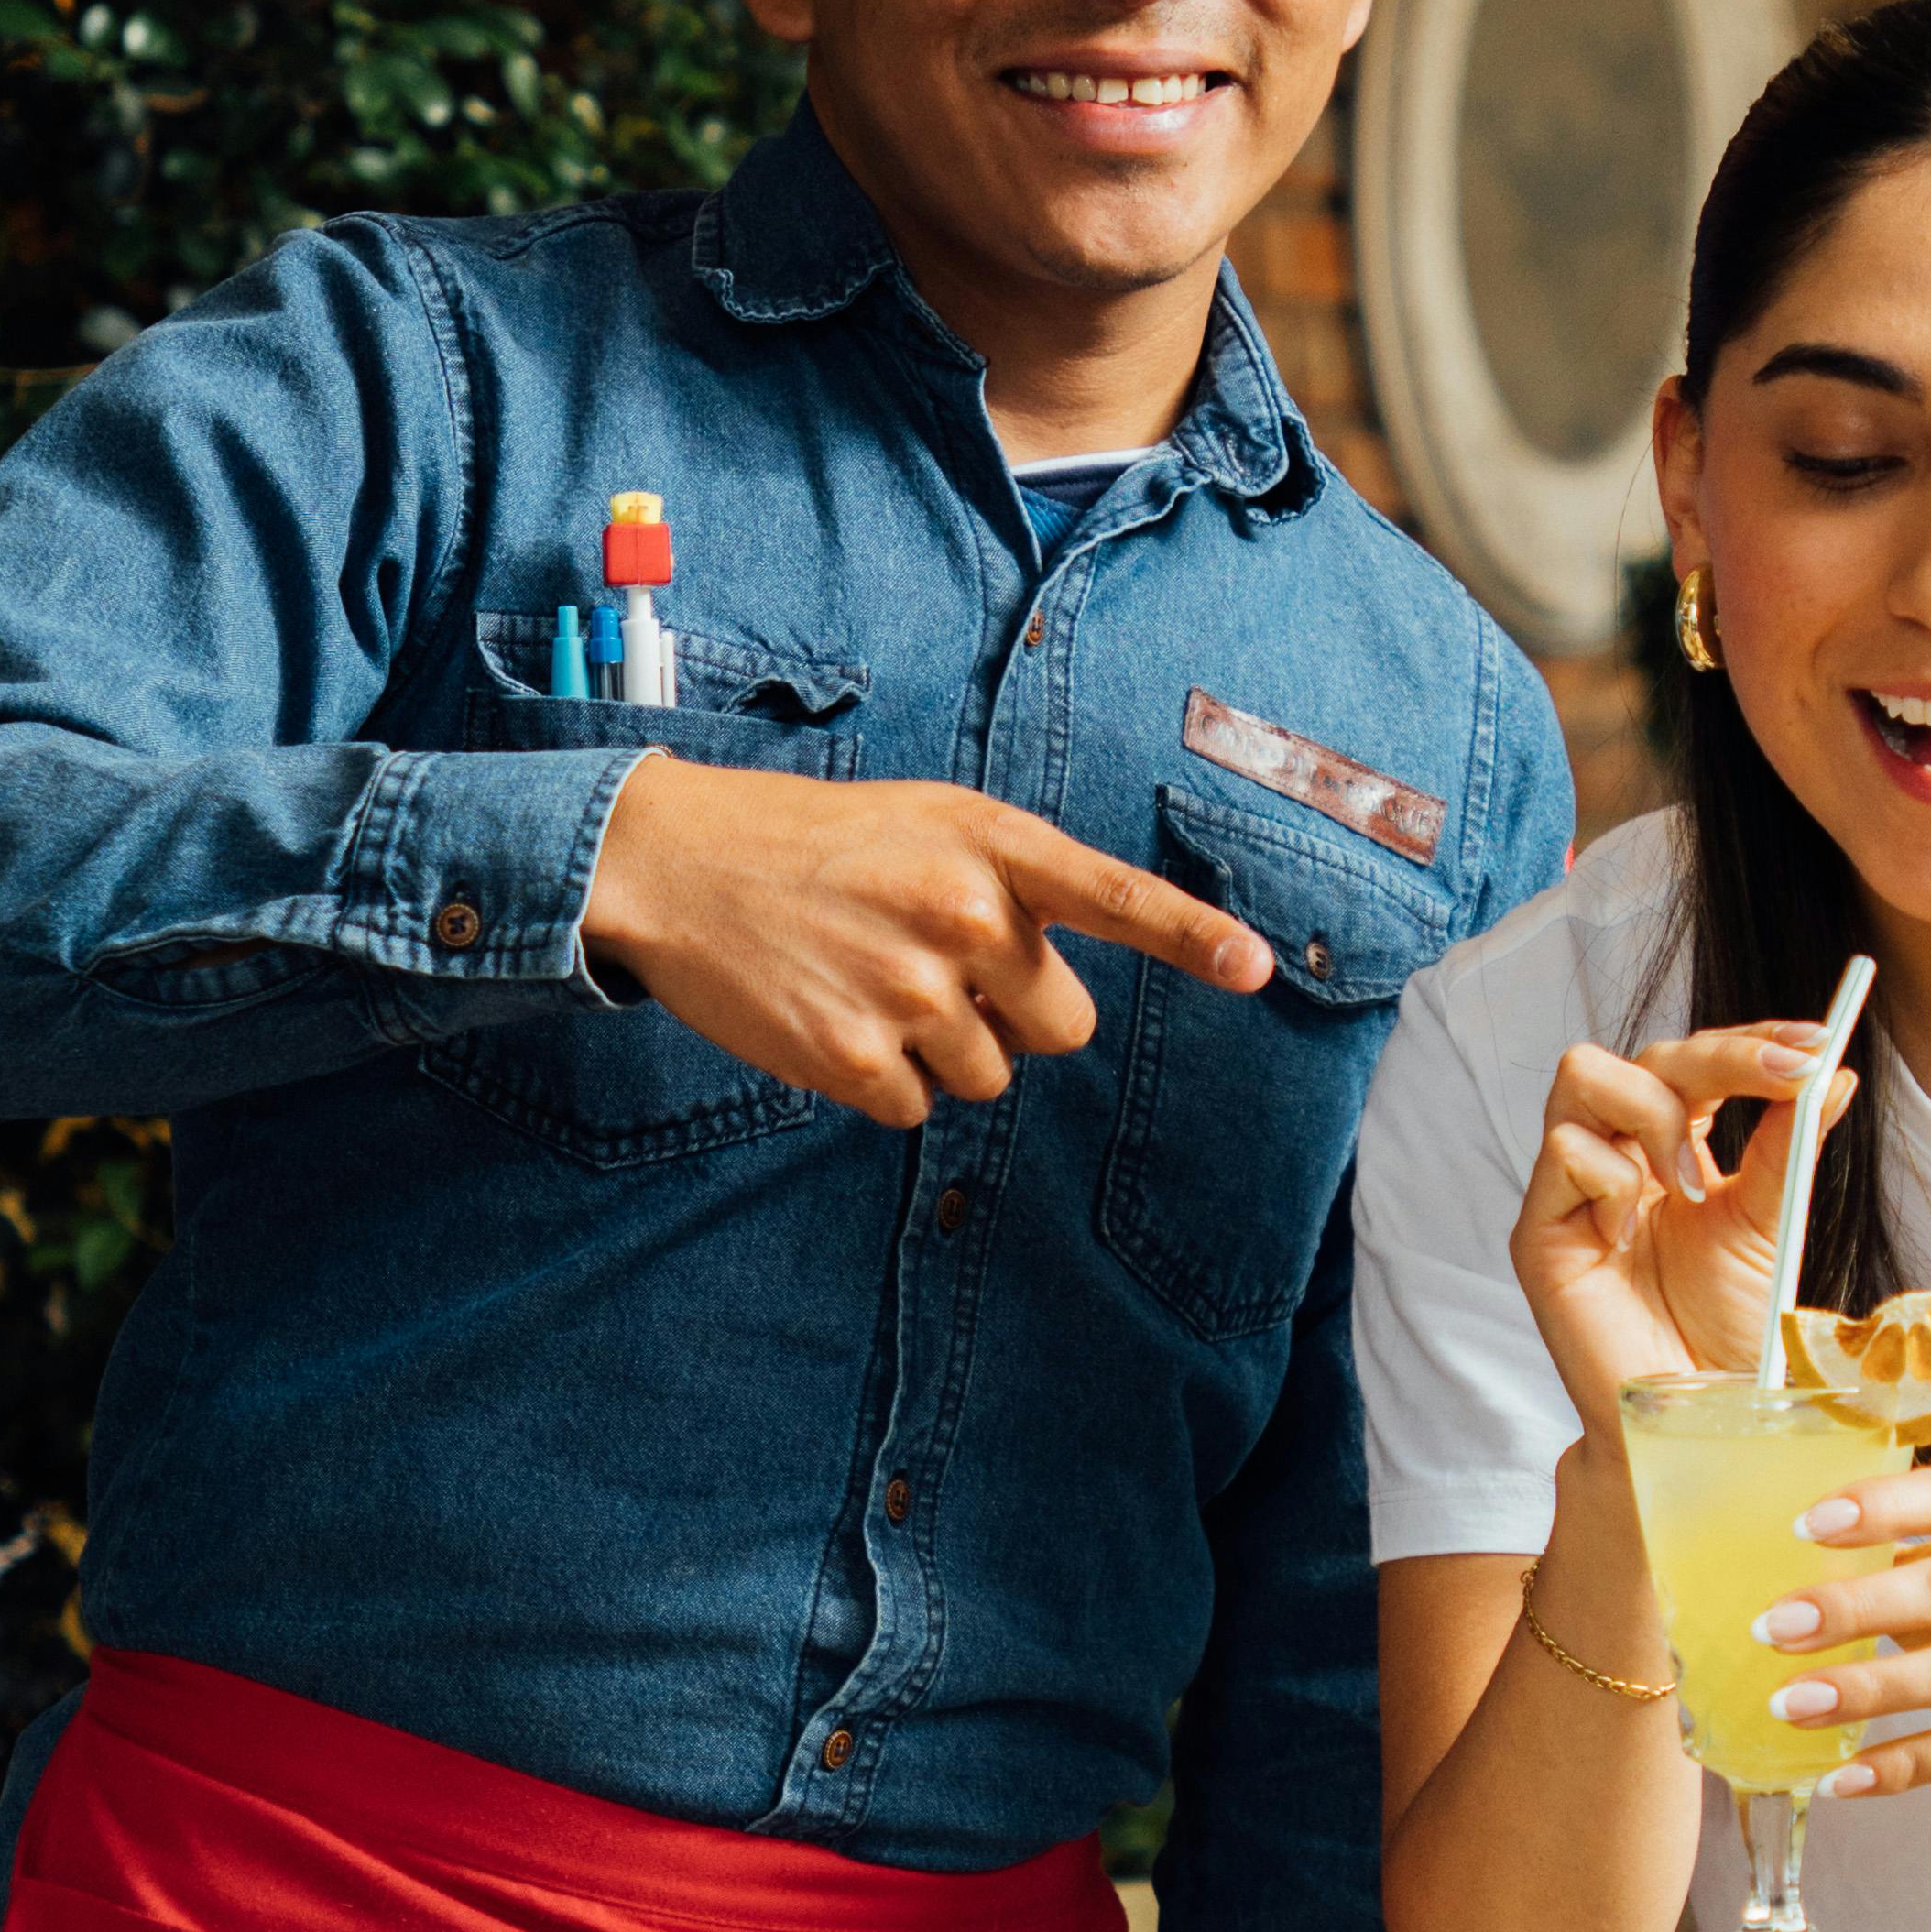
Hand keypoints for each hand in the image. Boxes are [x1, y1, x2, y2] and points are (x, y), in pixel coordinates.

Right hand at [580, 756, 1266, 1129]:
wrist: (675, 862)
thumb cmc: (814, 843)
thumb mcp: (925, 822)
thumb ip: (1009, 883)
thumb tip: (1059, 976)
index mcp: (988, 848)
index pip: (1114, 900)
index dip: (1191, 937)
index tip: (1255, 968)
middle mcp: (961, 916)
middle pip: (1062, 1026)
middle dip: (1015, 1014)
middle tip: (935, 968)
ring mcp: (909, 991)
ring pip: (988, 1074)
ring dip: (941, 1048)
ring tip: (867, 981)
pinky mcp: (852, 1056)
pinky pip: (915, 1108)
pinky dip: (880, 1081)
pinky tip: (831, 1018)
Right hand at [1508, 1020, 1851, 1441]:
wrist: (1703, 1419)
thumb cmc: (1730, 1332)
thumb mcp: (1772, 1222)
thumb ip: (1788, 1144)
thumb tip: (1831, 1070)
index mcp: (1673, 1148)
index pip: (1697, 1061)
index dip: (1750, 1040)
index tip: (1814, 1041)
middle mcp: (1619, 1156)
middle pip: (1644, 1053)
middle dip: (1721, 1056)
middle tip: (1785, 1075)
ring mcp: (1573, 1190)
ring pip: (1583, 1073)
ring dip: (1657, 1112)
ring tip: (1692, 1186)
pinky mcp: (1541, 1233)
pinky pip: (1567, 1151)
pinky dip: (1615, 1178)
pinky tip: (1633, 1232)